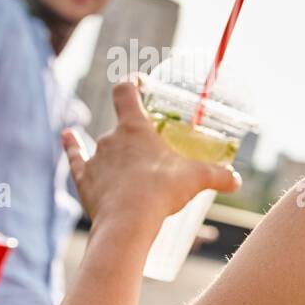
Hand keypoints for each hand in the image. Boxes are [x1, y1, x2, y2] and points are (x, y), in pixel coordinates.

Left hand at [63, 78, 239, 229]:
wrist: (127, 223)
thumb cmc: (161, 192)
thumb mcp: (196, 180)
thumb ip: (218, 176)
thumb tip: (236, 180)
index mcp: (135, 128)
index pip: (126, 92)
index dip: (132, 84)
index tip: (139, 82)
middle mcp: (110, 138)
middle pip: (121, 125)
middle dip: (136, 134)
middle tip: (154, 147)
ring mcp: (95, 158)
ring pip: (104, 147)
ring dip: (116, 151)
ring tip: (131, 166)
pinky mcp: (84, 178)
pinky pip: (75, 158)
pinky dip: (72, 146)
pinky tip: (69, 136)